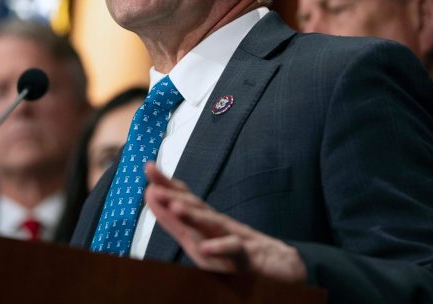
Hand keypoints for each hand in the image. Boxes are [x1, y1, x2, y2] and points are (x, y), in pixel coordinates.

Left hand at [144, 162, 306, 282]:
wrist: (283, 265)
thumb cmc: (242, 252)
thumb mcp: (209, 241)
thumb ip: (186, 226)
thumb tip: (163, 204)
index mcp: (207, 223)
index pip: (185, 200)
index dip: (167, 184)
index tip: (148, 167)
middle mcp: (219, 226)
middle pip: (195, 207)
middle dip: (173, 196)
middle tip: (152, 185)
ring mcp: (235, 238)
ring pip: (213, 225)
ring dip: (194, 216)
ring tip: (175, 207)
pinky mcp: (250, 257)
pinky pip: (235, 251)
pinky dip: (221, 247)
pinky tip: (207, 246)